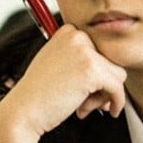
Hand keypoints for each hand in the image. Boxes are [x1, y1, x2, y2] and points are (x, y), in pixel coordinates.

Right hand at [0, 24, 126, 133]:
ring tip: (84, 106)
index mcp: (68, 31)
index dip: (97, 72)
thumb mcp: (59, 65)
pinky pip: (118, 88)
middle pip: (111, 61)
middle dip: (103, 84)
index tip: (86, 88)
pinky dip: (117, 102)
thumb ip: (82, 59)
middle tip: (86, 101)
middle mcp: (77, 36)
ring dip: (105, 95)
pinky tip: (109, 110)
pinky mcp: (92, 71)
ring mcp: (85, 52)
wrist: (24, 110)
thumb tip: (115, 67)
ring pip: (118, 74)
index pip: (101, 50)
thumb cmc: (39, 93)